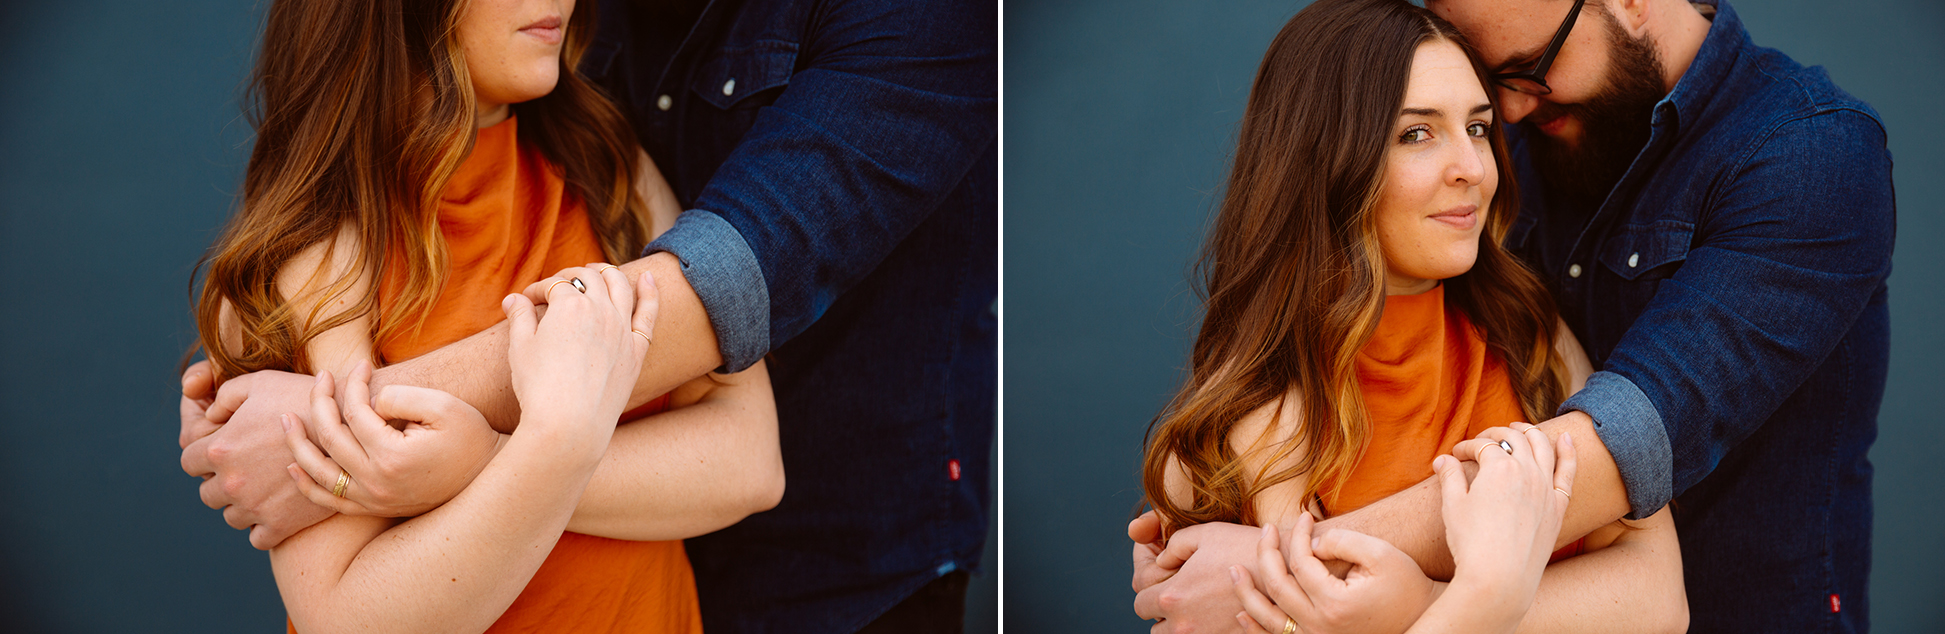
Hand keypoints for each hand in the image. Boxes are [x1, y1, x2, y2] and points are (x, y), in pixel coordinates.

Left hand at [180, 369, 334, 549]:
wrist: (352, 426)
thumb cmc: (304, 398)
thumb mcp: (259, 382)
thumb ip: (223, 396)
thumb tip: (209, 415)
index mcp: (220, 449)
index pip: (188, 460)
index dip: (203, 453)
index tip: (223, 449)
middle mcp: (232, 483)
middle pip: (208, 493)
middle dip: (221, 480)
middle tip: (247, 467)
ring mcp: (255, 508)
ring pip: (231, 517)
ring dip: (241, 504)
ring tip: (263, 488)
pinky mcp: (281, 525)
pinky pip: (257, 539)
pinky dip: (261, 528)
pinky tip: (275, 510)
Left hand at [282, 362, 500, 516]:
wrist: (487, 477)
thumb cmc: (469, 437)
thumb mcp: (443, 405)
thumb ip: (401, 396)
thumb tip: (369, 401)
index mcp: (391, 456)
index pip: (355, 412)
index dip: (353, 383)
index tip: (361, 365)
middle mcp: (375, 483)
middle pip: (330, 438)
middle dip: (320, 402)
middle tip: (320, 378)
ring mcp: (372, 500)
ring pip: (319, 472)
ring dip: (298, 443)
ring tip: (286, 419)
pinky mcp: (373, 509)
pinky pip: (329, 501)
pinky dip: (307, 484)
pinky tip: (293, 465)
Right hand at [506, 264, 656, 432]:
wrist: (570, 425)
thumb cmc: (539, 388)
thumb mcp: (521, 348)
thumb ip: (520, 317)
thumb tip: (514, 299)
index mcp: (570, 305)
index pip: (554, 285)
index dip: (537, 290)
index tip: (526, 301)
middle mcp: (601, 310)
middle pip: (588, 279)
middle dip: (571, 276)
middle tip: (559, 284)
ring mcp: (623, 329)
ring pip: (620, 286)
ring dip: (608, 272)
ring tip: (598, 271)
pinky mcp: (637, 350)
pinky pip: (649, 314)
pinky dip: (651, 292)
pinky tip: (649, 278)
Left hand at [1133, 520, 1262, 632]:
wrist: (1289, 571)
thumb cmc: (1246, 549)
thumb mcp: (1203, 535)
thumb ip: (1172, 547)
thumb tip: (1162, 562)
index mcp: (1174, 596)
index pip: (1140, 603)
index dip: (1148, 587)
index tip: (1161, 577)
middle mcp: (1185, 625)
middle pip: (1156, 627)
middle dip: (1162, 610)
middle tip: (1179, 591)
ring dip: (1179, 624)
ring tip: (1196, 605)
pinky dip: (1203, 630)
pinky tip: (1214, 614)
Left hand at [1232, 513, 1432, 633]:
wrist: (1422, 619)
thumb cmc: (1405, 584)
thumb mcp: (1380, 553)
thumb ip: (1342, 540)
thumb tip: (1309, 542)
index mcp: (1335, 603)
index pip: (1300, 562)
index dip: (1297, 534)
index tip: (1304, 515)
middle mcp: (1321, 626)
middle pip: (1278, 587)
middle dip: (1266, 555)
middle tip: (1265, 530)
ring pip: (1269, 618)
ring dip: (1247, 594)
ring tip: (1233, 572)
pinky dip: (1257, 628)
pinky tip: (1242, 613)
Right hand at [1437, 426, 1575, 602]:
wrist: (1500, 579)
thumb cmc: (1471, 544)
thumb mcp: (1453, 506)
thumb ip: (1450, 477)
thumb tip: (1444, 459)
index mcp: (1498, 467)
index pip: (1482, 446)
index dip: (1466, 447)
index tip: (1455, 455)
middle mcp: (1527, 471)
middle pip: (1513, 439)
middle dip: (1495, 434)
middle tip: (1482, 440)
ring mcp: (1546, 488)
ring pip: (1542, 447)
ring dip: (1530, 432)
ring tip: (1519, 428)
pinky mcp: (1558, 507)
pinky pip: (1568, 472)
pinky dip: (1568, 451)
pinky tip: (1565, 438)